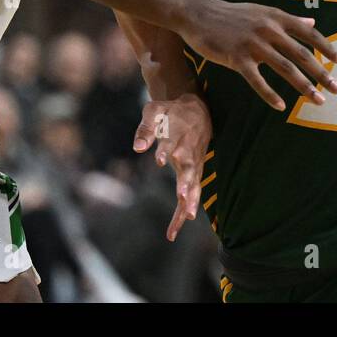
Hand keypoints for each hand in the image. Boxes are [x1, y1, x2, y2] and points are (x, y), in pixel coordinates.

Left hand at [133, 94, 211, 240]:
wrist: (199, 110)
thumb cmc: (172, 112)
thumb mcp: (155, 111)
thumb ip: (146, 128)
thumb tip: (137, 147)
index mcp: (177, 134)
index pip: (171, 143)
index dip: (165, 150)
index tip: (159, 159)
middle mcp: (188, 151)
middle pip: (189, 167)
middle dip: (186, 181)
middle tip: (182, 194)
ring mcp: (194, 163)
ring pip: (195, 184)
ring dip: (192, 199)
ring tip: (188, 216)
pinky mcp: (196, 172)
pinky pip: (193, 192)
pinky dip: (187, 208)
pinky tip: (178, 226)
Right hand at [179, 0, 336, 110]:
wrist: (199, 14)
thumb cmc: (232, 15)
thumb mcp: (262, 12)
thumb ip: (287, 20)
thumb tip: (312, 23)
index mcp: (276, 17)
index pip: (309, 34)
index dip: (327, 48)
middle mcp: (269, 29)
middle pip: (301, 54)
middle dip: (321, 73)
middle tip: (336, 88)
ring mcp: (253, 44)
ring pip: (285, 68)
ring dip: (304, 86)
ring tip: (317, 100)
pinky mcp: (236, 57)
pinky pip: (257, 80)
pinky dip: (270, 94)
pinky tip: (281, 106)